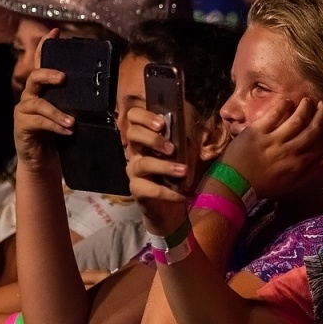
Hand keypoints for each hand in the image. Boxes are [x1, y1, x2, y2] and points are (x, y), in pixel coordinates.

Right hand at [12, 41, 75, 172]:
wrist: (41, 161)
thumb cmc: (56, 135)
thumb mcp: (67, 114)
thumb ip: (74, 102)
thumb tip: (101, 92)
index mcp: (41, 89)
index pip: (41, 63)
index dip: (45, 46)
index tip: (55, 32)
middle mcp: (29, 96)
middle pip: (34, 77)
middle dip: (48, 74)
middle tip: (64, 77)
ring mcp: (24, 111)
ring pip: (38, 104)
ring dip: (57, 112)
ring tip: (73, 121)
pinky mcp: (22, 126)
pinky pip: (38, 123)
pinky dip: (54, 126)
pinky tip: (68, 131)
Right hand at [124, 106, 189, 235]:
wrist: (171, 207)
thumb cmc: (177, 172)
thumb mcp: (185, 149)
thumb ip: (185, 136)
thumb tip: (190, 125)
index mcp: (144, 136)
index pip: (133, 116)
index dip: (144, 117)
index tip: (162, 123)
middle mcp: (135, 151)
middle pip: (132, 134)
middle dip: (152, 138)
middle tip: (171, 148)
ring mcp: (133, 170)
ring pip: (144, 163)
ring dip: (165, 166)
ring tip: (183, 170)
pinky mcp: (137, 190)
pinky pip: (150, 189)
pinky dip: (168, 192)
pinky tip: (182, 194)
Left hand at [219, 96, 322, 200]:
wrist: (234, 184)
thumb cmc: (263, 185)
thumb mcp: (292, 185)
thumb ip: (312, 171)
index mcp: (299, 164)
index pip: (322, 143)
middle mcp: (289, 151)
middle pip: (313, 129)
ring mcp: (273, 140)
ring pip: (297, 119)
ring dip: (306, 108)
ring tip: (309, 101)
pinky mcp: (257, 132)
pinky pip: (274, 115)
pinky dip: (283, 106)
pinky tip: (287, 101)